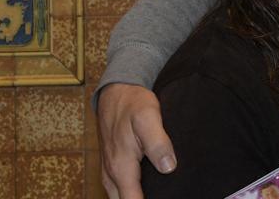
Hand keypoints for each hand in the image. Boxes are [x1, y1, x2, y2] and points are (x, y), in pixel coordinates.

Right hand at [97, 83, 175, 198]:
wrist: (117, 90)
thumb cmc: (133, 103)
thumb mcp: (149, 118)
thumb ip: (158, 143)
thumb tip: (168, 168)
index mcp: (121, 167)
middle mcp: (112, 174)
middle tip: (167, 195)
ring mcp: (110, 171)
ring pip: (120, 197)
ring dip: (135, 198)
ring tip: (161, 192)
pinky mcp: (113, 165)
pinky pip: (119, 189)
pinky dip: (131, 193)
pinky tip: (149, 189)